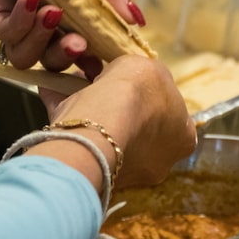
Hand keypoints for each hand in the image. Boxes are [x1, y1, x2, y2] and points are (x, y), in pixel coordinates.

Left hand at [0, 0, 140, 71]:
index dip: (99, 46)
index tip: (113, 54)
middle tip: (80, 44)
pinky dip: (22, 24)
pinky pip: (8, 36)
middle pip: (60, 52)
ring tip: (54, 16)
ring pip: (32, 54)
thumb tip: (134, 22)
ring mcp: (15, 11)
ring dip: (47, 44)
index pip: (88, 30)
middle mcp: (44, 5)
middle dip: (72, 53)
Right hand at [39, 55, 197, 188]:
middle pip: (138, 123)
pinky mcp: (90, 169)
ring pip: (107, 131)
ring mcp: (125, 171)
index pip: (172, 113)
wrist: (98, 126)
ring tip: (75, 79)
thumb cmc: (135, 95)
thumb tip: (137, 77)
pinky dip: (67, 112)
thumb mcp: (151, 68)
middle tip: (101, 75)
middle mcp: (159, 161)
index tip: (132, 77)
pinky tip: (54, 90)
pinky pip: (79, 135)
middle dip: (120, 101)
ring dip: (91, 105)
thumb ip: (149, 74)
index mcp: (183, 139)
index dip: (151, 90)